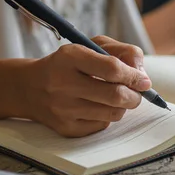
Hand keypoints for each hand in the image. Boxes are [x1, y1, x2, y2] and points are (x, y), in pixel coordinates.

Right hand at [20, 36, 150, 136]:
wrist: (30, 87)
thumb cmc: (69, 64)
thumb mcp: (91, 46)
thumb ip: (121, 53)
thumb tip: (142, 76)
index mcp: (70, 57)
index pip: (112, 68)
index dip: (134, 76)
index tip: (144, 81)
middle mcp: (62, 83)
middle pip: (115, 95)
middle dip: (135, 95)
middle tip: (137, 93)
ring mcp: (63, 109)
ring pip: (112, 113)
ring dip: (123, 106)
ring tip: (118, 98)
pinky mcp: (66, 128)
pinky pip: (101, 125)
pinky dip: (108, 116)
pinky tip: (99, 107)